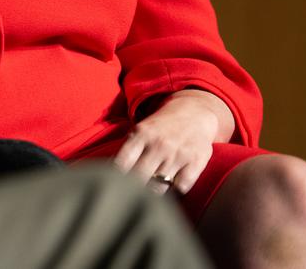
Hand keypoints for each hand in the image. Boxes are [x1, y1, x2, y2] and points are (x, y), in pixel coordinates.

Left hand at [113, 89, 234, 195]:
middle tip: (131, 193)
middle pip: (139, 178)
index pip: (122, 163)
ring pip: (159, 186)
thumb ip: (128, 149)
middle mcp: (160, 144)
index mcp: (142, 134)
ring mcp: (179, 154)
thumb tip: (109, 172)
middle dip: (133, 188)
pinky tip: (170, 184)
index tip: (114, 185)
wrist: (195, 112)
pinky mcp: (196, 162)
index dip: (116, 178)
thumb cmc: (162, 127)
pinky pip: (180, 187)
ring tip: (149, 191)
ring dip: (152, 192)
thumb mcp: (141, 130)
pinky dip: (174, 190)